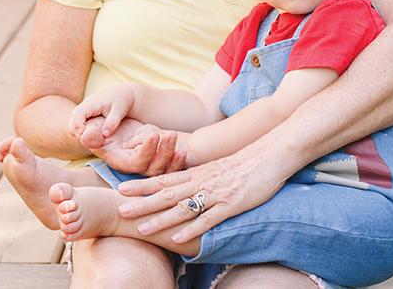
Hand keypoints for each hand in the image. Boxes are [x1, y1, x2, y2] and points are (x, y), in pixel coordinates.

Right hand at [68, 84, 135, 138]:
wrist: (124, 93)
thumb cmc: (122, 101)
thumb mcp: (119, 111)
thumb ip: (112, 122)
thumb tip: (104, 135)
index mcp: (94, 102)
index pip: (80, 112)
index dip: (78, 123)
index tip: (82, 133)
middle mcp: (87, 103)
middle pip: (73, 115)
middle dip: (73, 127)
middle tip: (80, 138)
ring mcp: (86, 106)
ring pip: (73, 117)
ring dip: (74, 127)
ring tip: (81, 138)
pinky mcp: (87, 110)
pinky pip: (78, 118)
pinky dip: (78, 126)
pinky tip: (85, 134)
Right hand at [84, 117, 185, 175]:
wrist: (106, 126)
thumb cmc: (98, 127)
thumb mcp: (93, 128)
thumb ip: (91, 134)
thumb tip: (87, 136)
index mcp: (120, 161)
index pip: (137, 162)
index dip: (147, 151)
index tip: (155, 135)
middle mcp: (134, 166)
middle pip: (153, 168)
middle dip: (164, 153)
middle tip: (170, 135)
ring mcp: (146, 165)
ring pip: (163, 169)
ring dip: (171, 155)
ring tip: (174, 137)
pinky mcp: (155, 160)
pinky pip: (169, 166)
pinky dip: (177, 161)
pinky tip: (182, 150)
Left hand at [116, 144, 287, 243]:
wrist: (272, 154)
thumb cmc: (247, 162)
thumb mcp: (218, 167)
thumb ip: (202, 176)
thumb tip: (187, 186)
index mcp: (198, 172)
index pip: (165, 178)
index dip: (143, 184)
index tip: (122, 189)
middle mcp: (202, 181)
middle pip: (167, 193)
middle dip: (143, 203)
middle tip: (121, 209)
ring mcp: (216, 193)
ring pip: (182, 207)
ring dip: (160, 219)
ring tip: (141, 229)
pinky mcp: (231, 204)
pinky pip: (207, 219)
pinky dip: (191, 229)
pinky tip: (177, 239)